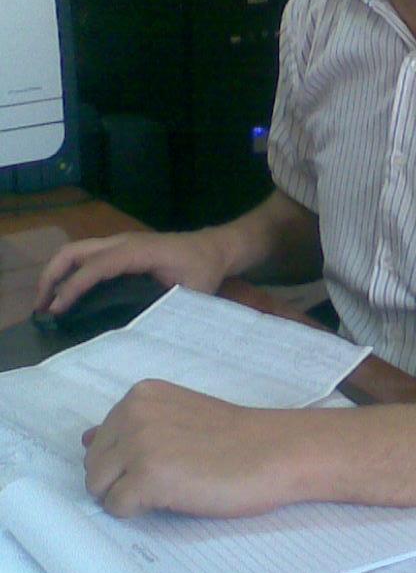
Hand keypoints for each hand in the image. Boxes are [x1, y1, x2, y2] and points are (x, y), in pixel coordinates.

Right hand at [34, 229, 228, 315]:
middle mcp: (124, 242)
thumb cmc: (205, 269)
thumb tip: (144, 330)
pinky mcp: (120, 249)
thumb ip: (170, 306)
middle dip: (52, 276)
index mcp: (139, 251)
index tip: (56, 310)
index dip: (74, 287)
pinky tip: (66, 296)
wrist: (216, 248)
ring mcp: (120, 243)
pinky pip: (86, 256)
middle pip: (75, 251)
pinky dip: (68, 272)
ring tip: (47, 305)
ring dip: (56, 273)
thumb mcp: (194, 290)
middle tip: (41, 309)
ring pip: (76, 250)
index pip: (97, 266)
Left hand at [82, 380, 308, 517]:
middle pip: (93, 465)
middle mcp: (133, 412)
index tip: (166, 458)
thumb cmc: (232, 438)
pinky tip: (174, 495)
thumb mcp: (176, 416)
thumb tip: (85, 439)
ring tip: (171, 485)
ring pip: (98, 488)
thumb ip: (132, 425)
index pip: (101, 440)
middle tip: (171, 475)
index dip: (128, 459)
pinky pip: (116, 508)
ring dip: (128, 496)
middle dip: (122, 478)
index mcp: (141, 394)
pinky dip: (140, 511)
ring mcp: (138, 443)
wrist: (273, 451)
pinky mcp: (146, 476)